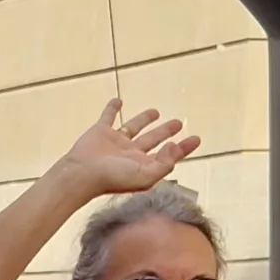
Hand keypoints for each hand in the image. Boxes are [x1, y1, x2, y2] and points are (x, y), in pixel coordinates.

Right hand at [50, 100, 198, 200]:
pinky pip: (108, 116)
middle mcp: (131, 153)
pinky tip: (117, 101)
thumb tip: (174, 147)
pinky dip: (112, 108)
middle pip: (154, 140)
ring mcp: (115, 142)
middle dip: (167, 132)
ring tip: (156, 112)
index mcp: (144, 165)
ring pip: (134, 127)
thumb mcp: (146, 176)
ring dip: (144, 119)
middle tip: (179, 122)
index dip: (184, 147)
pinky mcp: (100, 132)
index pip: (169, 154)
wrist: (82, 174)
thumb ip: (165, 163)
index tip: (197, 138)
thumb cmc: (113, 178)